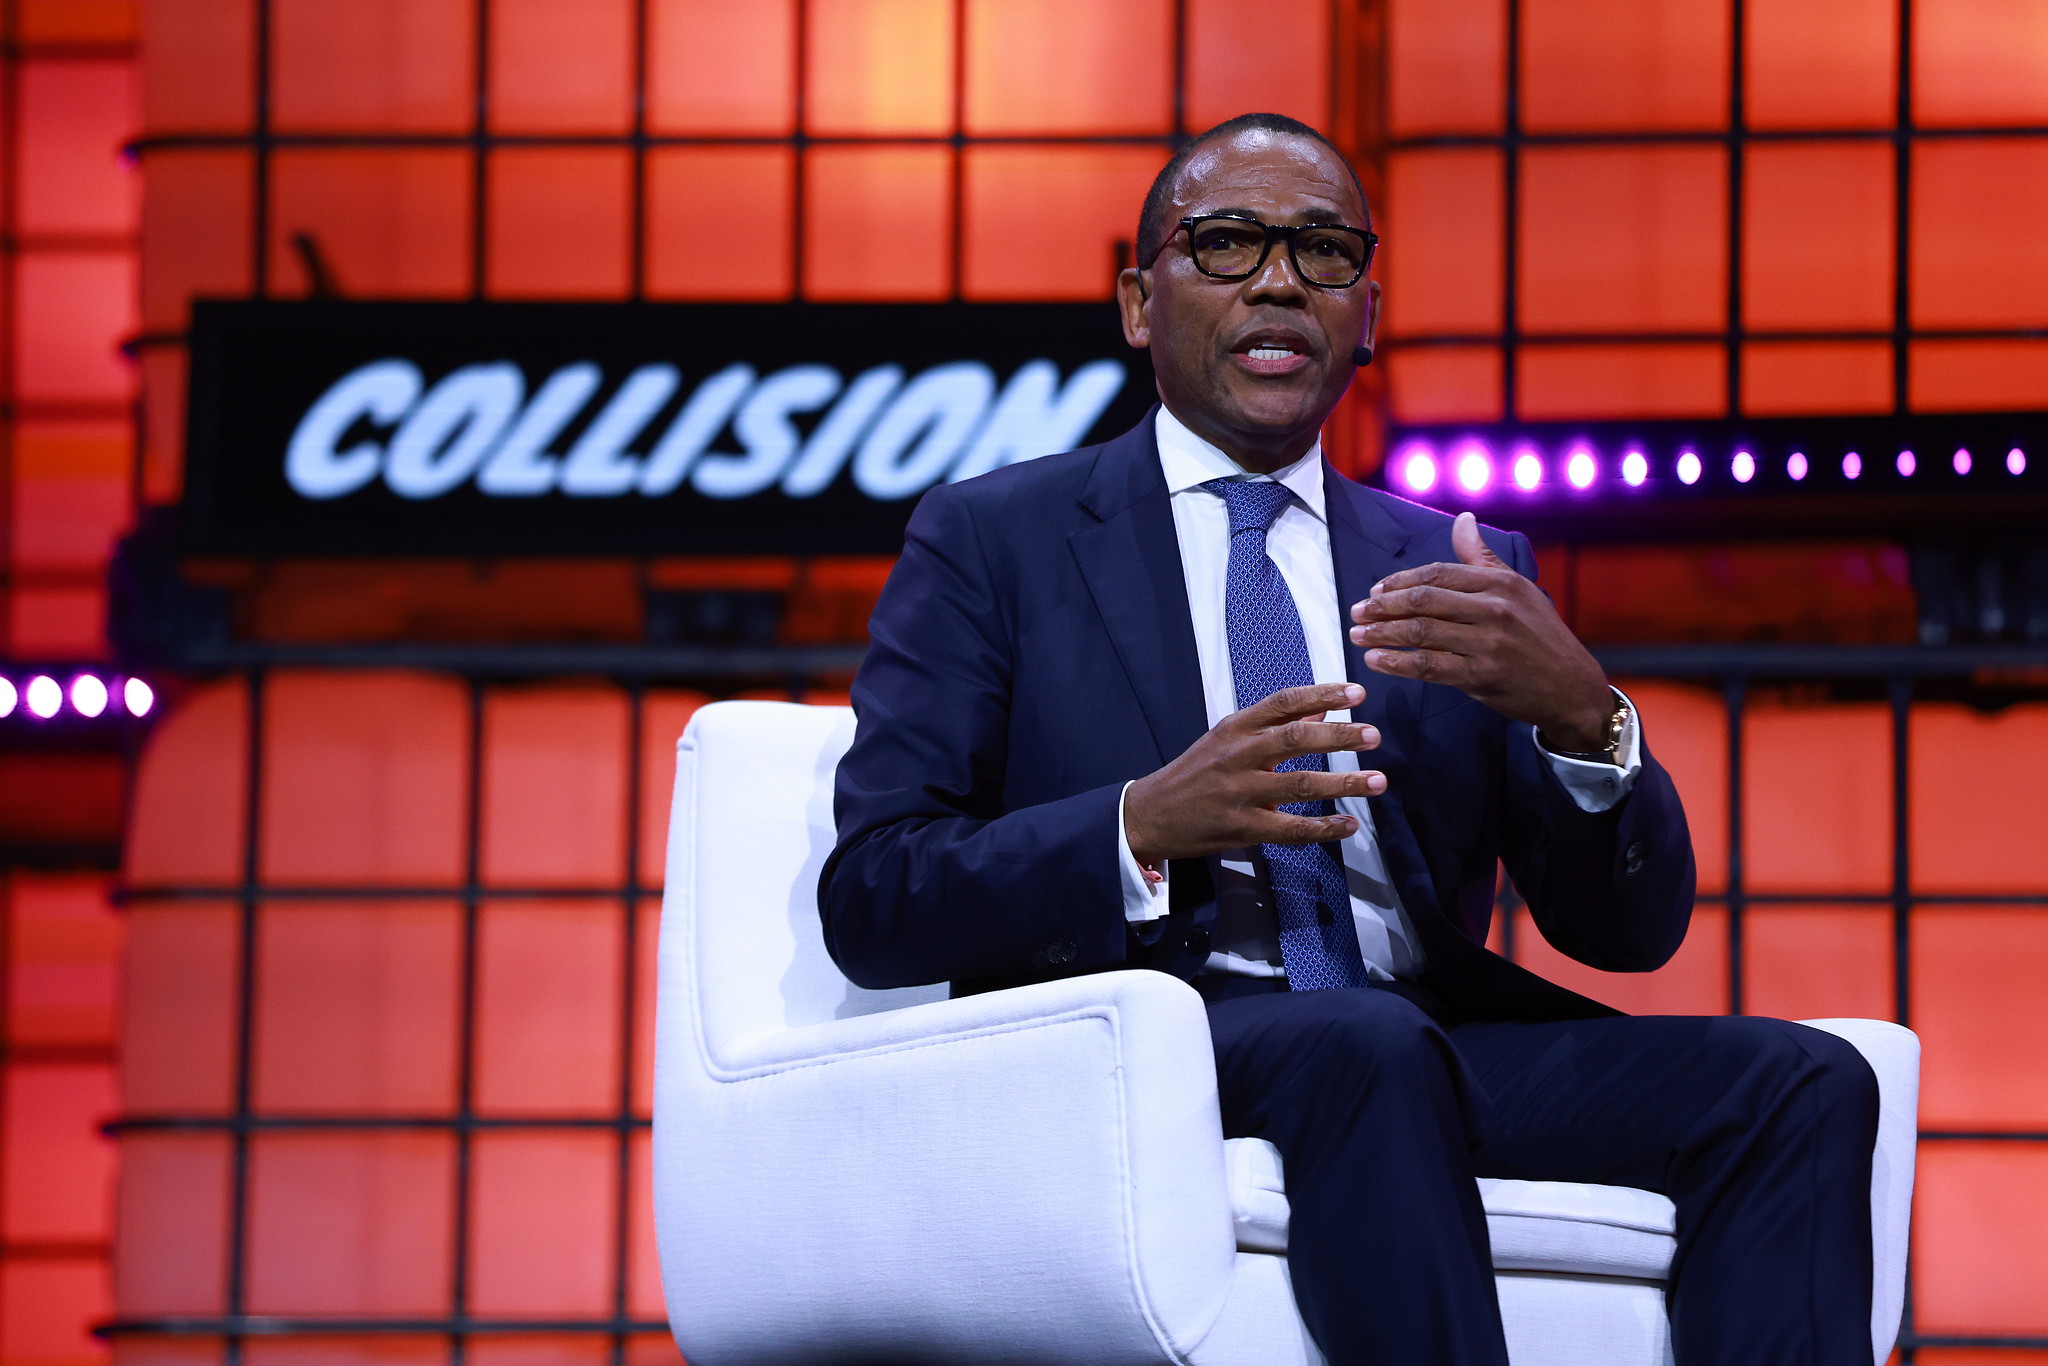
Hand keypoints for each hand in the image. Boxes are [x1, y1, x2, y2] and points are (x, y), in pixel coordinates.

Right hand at [1123, 682, 1385, 865]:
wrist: (1149, 815)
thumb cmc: (1194, 775)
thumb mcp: (1226, 740)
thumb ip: (1271, 726)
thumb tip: (1318, 710)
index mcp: (1235, 728)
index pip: (1283, 703)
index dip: (1322, 694)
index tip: (1356, 692)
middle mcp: (1239, 756)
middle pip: (1296, 739)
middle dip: (1339, 735)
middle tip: (1373, 734)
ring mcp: (1241, 793)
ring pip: (1301, 785)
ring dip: (1344, 783)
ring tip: (1378, 781)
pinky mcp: (1243, 828)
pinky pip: (1292, 829)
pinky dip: (1325, 828)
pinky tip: (1349, 825)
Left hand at [1349, 511, 1612, 750]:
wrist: (1573, 687)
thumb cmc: (1540, 636)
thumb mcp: (1518, 590)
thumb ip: (1482, 558)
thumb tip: (1462, 518)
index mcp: (1500, 583)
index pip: (1437, 573)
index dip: (1399, 581)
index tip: (1374, 591)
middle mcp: (1494, 608)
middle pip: (1423, 600)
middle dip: (1382, 605)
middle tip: (1356, 612)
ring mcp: (1488, 643)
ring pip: (1421, 632)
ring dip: (1382, 632)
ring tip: (1357, 635)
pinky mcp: (1482, 676)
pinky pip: (1429, 666)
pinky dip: (1397, 663)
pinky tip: (1375, 660)